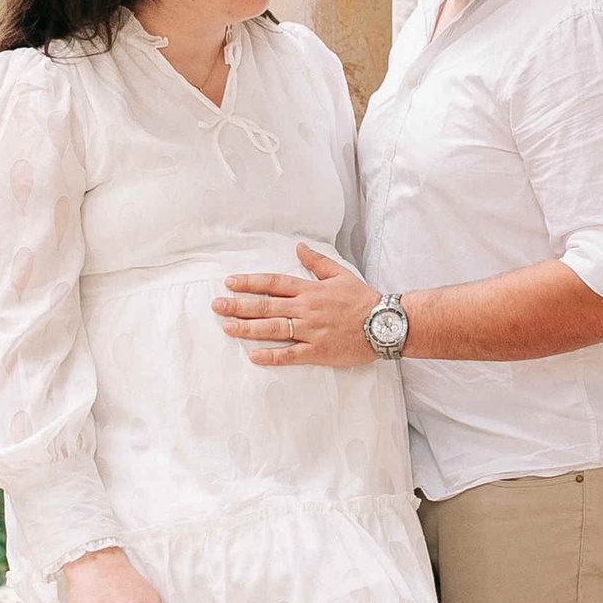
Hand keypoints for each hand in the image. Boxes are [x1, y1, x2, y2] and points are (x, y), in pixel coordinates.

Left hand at [214, 244, 382, 369]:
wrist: (385, 324)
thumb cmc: (363, 299)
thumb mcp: (341, 274)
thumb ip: (317, 261)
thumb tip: (299, 246)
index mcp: (310, 290)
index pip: (274, 283)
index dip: (250, 283)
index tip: (230, 283)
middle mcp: (307, 309)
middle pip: (266, 306)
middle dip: (239, 305)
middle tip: (217, 306)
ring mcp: (311, 331)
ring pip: (274, 329)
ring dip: (248, 328)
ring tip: (227, 328)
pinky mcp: (318, 351)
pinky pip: (291, 354)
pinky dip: (272, 355)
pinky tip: (253, 355)